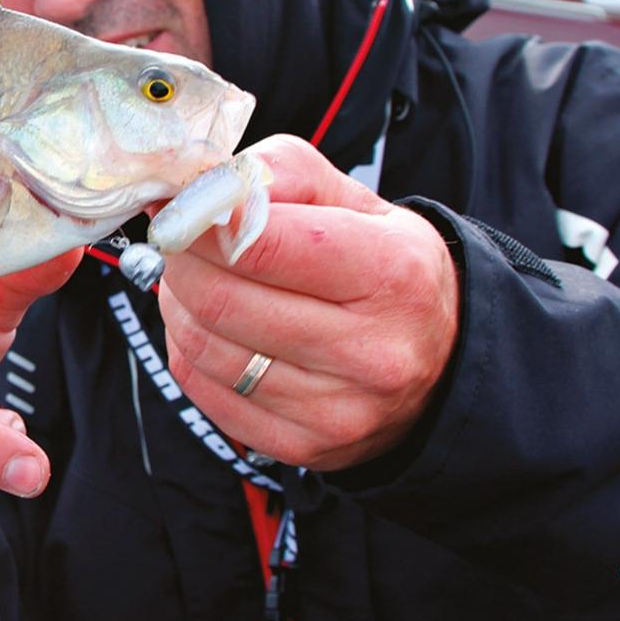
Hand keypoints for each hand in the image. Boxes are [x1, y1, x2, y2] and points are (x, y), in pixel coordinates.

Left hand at [157, 135, 458, 471]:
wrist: (441, 362)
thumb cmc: (387, 269)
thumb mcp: (356, 202)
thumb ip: (280, 174)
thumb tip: (195, 186)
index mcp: (390, 272)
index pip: (262, 245)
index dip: (201, 223)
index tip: (178, 208)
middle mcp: (371, 350)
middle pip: (221, 300)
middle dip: (181, 262)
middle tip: (180, 242)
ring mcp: (337, 409)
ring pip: (203, 347)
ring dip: (179, 304)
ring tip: (197, 281)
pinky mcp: (303, 445)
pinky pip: (203, 390)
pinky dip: (189, 350)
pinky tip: (212, 327)